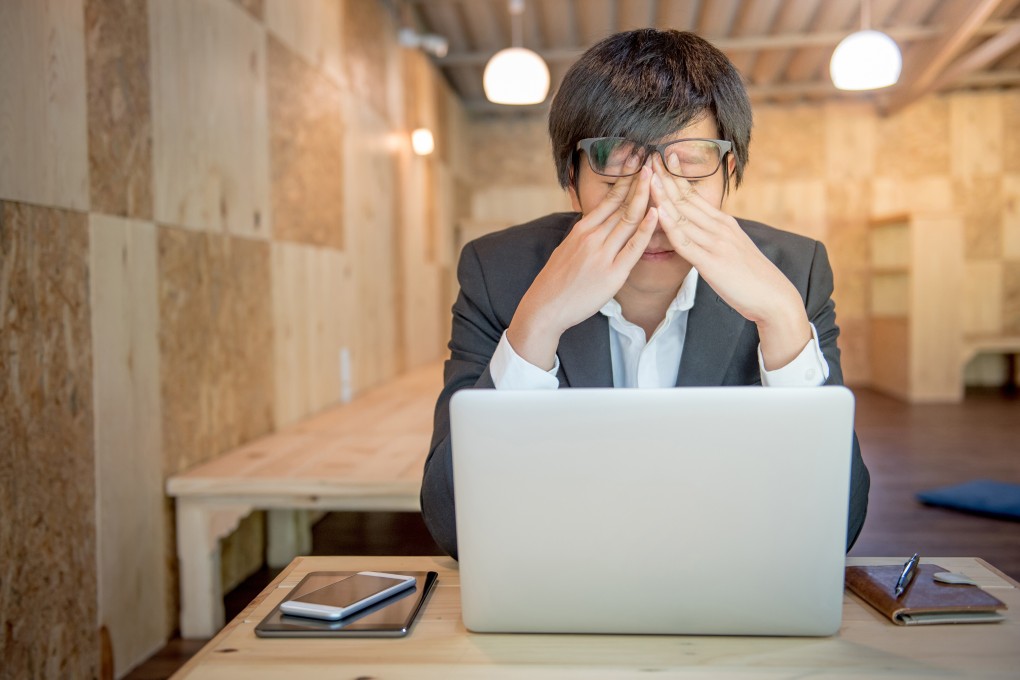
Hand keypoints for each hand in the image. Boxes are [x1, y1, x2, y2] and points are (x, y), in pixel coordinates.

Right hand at [507, 167, 657, 369]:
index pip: (609, 199)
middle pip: (621, 204)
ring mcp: (603, 254)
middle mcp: (592, 237)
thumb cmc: (556, 282)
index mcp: (581, 230)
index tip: (636, 164)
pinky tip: (657, 213)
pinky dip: (646, 228)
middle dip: (639, 180)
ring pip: (629, 219)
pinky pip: (633, 247)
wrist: (545, 307)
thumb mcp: (566, 250)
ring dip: (645, 196)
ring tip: (658, 177)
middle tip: (652, 159)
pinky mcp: (613, 273)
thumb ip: (584, 236)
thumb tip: (596, 226)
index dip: (625, 180)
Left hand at [649, 155, 810, 368]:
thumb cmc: (751, 277)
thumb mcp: (731, 249)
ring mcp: (716, 243)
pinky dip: (671, 226)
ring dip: (664, 196)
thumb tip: (697, 231)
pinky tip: (658, 213)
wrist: (773, 298)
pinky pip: (686, 242)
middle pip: (686, 199)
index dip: (676, 177)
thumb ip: (713, 237)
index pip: (694, 195)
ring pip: (683, 215)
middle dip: (666, 178)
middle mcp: (719, 227)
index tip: (662, 159)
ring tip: (647, 177)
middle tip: (648, 158)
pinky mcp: (711, 263)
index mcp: (723, 223)